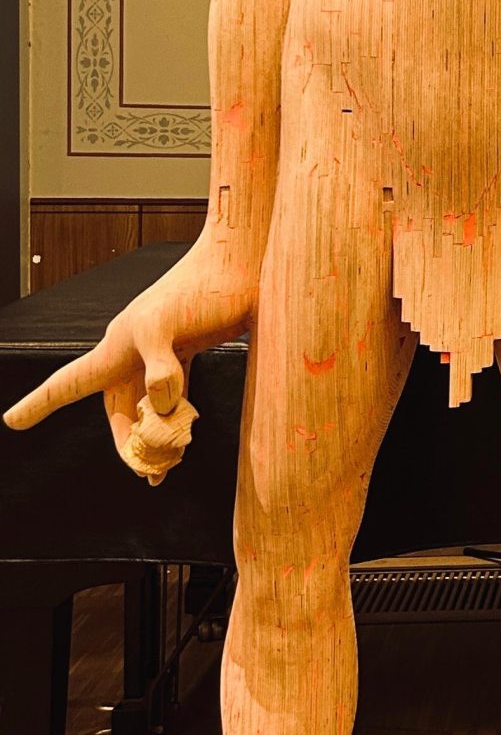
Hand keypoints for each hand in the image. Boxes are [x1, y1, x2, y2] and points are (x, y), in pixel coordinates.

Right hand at [3, 235, 257, 483]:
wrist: (243, 261)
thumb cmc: (200, 286)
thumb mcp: (169, 322)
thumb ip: (160, 366)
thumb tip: (162, 405)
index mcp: (115, 347)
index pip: (67, 383)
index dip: (38, 404)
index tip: (11, 421)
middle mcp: (132, 354)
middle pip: (117, 411)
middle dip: (128, 445)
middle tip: (148, 472)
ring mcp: (161, 354)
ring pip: (147, 408)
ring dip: (156, 438)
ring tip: (169, 464)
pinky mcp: (188, 352)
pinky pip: (174, 396)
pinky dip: (178, 419)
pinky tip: (186, 437)